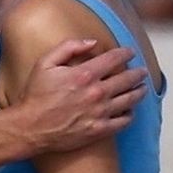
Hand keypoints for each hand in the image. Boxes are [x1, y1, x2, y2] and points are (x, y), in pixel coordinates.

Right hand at [17, 39, 146, 156]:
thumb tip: (93, 42)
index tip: (130, 53)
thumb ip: (69, 47)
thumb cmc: (35, 95)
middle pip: (127, 79)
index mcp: (84, 74)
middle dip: (137, 73)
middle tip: (142, 71)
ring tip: (143, 88)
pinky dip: (130, 114)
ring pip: (129, 100)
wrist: (30, 128)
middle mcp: (96, 93)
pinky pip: (123, 121)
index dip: (125, 54)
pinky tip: (130, 110)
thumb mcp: (45, 63)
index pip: (114, 59)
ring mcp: (99, 113)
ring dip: (139, 92)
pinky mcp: (99, 130)